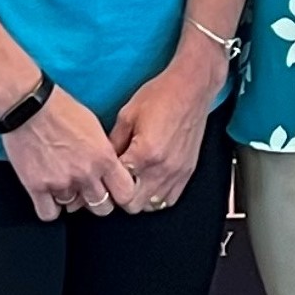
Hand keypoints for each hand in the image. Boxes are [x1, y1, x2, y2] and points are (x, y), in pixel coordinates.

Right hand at [3, 86, 142, 221]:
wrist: (28, 104)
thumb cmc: (60, 108)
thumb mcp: (94, 127)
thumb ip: (104, 153)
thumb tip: (108, 170)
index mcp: (104, 157)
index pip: (125, 193)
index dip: (120, 195)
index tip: (114, 192)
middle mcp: (85, 174)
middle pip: (102, 208)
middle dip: (97, 201)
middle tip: (88, 191)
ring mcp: (61, 183)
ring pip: (74, 209)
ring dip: (70, 199)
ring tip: (62, 183)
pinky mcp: (37, 187)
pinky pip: (49, 214)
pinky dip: (50, 208)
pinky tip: (48, 196)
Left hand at [108, 48, 223, 212]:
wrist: (192, 88)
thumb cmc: (161, 95)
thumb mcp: (127, 115)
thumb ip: (113, 143)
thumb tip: (102, 162)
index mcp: (144, 154)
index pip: (118, 188)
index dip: (108, 184)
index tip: (103, 177)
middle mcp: (163, 168)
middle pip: (133, 205)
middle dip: (121, 196)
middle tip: (117, 180)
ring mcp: (177, 173)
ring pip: (151, 206)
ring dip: (139, 197)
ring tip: (133, 181)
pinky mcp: (187, 172)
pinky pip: (169, 200)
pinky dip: (157, 196)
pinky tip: (150, 181)